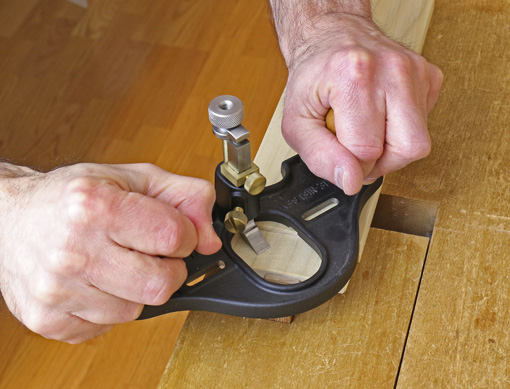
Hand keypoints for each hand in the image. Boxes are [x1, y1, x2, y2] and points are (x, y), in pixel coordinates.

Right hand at [0, 163, 220, 342]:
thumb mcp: (132, 177)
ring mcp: (58, 290)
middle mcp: (72, 250)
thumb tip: (211, 238)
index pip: (173, 237)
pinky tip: (96, 283)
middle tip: (148, 253)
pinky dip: (110, 306)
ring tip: (116, 264)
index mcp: (94, 206)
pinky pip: (107, 327)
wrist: (9, 219)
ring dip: (137, 289)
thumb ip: (184, 197)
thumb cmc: (70, 198)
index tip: (171, 233)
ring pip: (136, 310)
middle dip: (168, 269)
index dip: (184, 236)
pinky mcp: (49, 320)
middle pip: (160, 284)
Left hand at [273, 9, 442, 193]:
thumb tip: (350, 181)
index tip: (339, 151)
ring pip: (419, 143)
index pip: (367, 151)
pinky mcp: (429, 76)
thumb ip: (319, 155)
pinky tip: (382, 116)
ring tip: (367, 130)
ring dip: (391, 148)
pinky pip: (424, 126)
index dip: (352, 163)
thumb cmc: (314, 77)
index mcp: (354, 76)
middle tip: (356, 146)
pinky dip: (402, 131)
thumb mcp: (297, 121)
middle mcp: (391, 69)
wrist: (333, 37)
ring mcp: (415, 71)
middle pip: (406, 149)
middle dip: (379, 161)